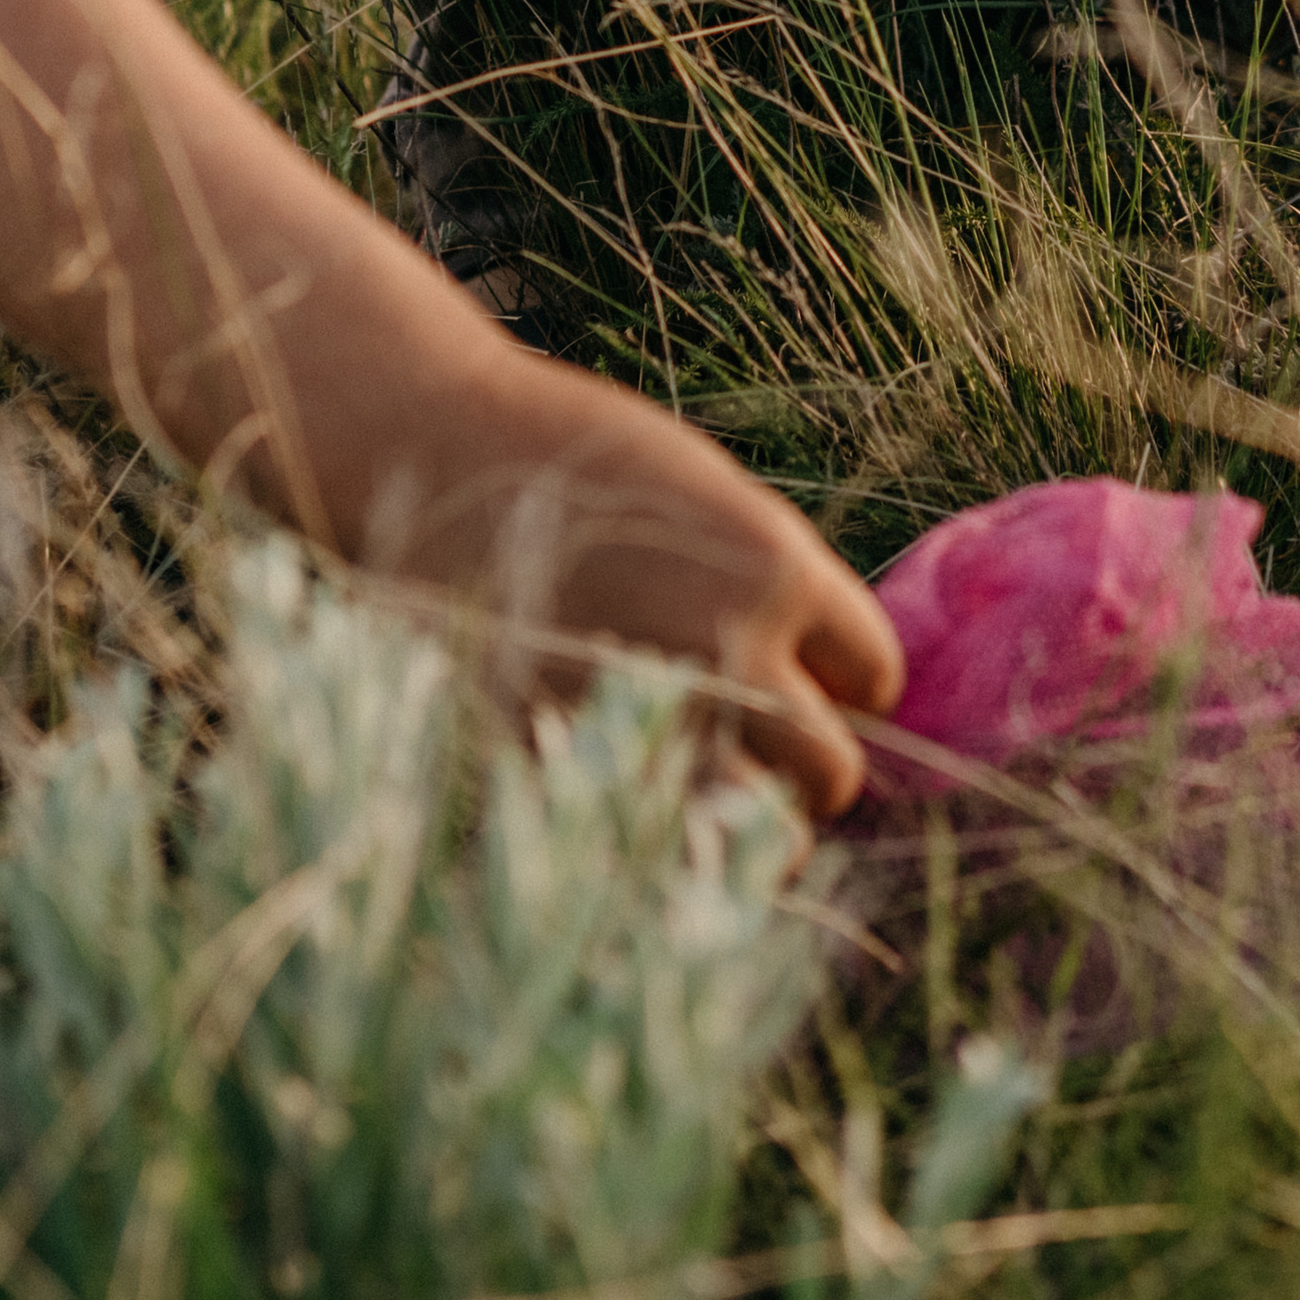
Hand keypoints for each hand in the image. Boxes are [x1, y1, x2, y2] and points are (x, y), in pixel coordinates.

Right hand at [478, 351, 903, 815]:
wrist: (426, 446)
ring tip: (701, 783)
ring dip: (741, 819)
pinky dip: (655, 839)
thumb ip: (770, 590)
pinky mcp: (566, 765)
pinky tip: (628, 791)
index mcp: (776, 568)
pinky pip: (654, 852)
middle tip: (751, 734)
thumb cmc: (568, 461)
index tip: (802, 670)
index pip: (874, 673)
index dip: (841, 677)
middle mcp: (731, 654)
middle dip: (802, 762)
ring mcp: (646, 721)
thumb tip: (824, 683)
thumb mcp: (704, 498)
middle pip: (832, 771)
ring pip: (759, 837)